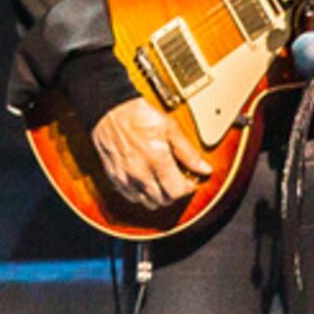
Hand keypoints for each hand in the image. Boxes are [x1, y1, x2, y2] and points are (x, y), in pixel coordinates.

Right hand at [89, 96, 210, 211]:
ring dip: (158, 197)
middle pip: (163, 201)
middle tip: (177, 180)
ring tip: (162, 182)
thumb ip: (188, 152)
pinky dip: (141, 194)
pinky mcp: (114, 178)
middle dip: (174, 193)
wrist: (109, 110)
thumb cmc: (138, 115)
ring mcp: (125, 177)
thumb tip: (204, 169)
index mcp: (156, 159)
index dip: (187, 188)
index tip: (189, 181)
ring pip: (147, 203)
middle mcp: (140, 173)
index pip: (177, 191)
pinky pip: (131, 197)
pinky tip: (146, 181)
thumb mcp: (170, 128)